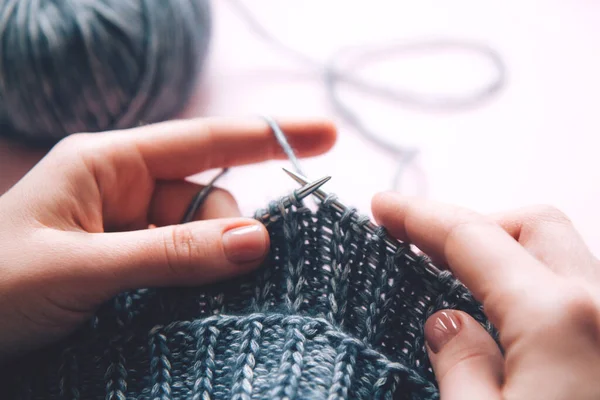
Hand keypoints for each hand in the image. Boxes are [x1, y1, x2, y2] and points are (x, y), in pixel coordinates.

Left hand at [0, 117, 335, 360]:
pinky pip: (183, 268)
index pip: (205, 141)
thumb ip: (170, 253)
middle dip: (228, 237)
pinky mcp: (129, 268)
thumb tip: (259, 241)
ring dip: (210, 270)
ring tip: (178, 307)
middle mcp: (123, 190)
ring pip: (201, 240)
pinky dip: (196, 288)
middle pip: (210, 201)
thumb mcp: (80, 268)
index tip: (328, 136)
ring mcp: (127, 231)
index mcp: (108, 163)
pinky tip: (188, 310)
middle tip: (230, 280)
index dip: (269, 135)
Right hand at [372, 193, 599, 399]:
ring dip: (505, 259)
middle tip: (423, 248)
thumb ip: (460, 364)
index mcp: (557, 319)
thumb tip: (448, 325)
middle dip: (473, 227)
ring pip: (558, 261)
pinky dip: (530, 293)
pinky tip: (501, 323)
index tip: (385, 208)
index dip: (419, 216)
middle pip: (532, 227)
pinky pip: (572, 300)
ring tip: (456, 284)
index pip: (474, 238)